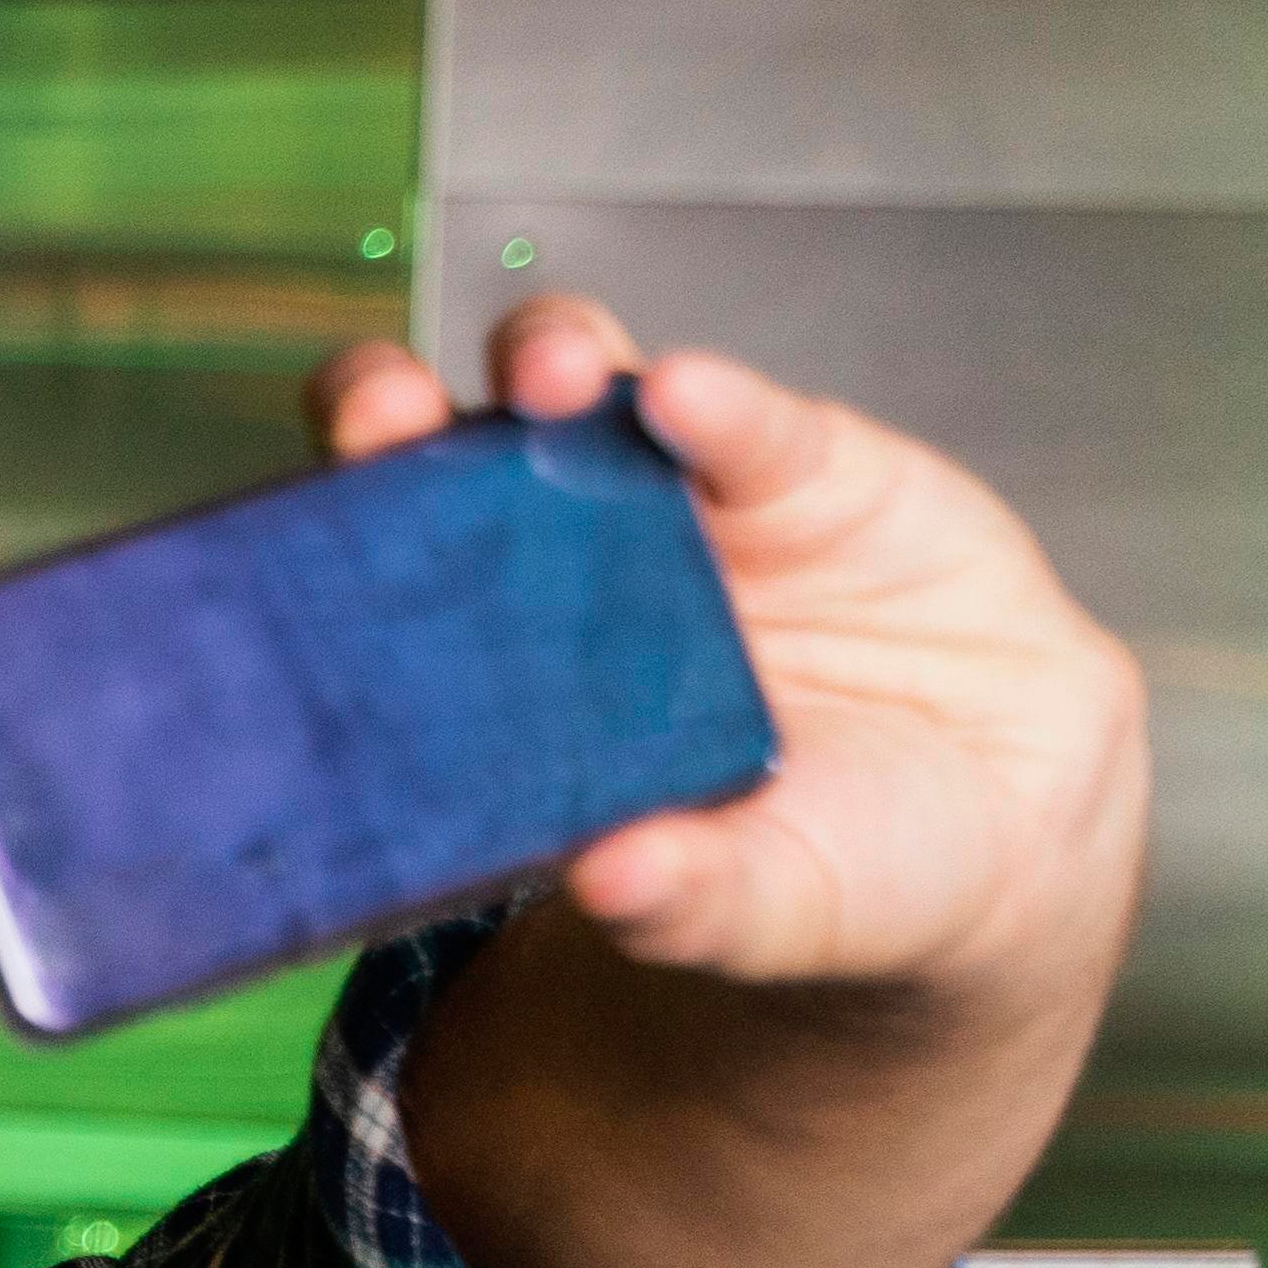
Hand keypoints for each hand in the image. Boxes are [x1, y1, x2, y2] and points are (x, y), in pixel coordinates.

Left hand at [310, 296, 1145, 1008]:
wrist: (994, 812)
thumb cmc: (823, 860)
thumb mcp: (759, 903)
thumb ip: (690, 899)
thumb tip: (614, 884)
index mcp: (496, 677)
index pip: (367, 594)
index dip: (312, 558)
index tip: (272, 553)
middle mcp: (557, 567)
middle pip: (436, 458)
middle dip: (386, 413)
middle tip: (378, 418)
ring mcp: (672, 503)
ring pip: (575, 391)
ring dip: (545, 364)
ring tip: (549, 380)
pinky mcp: (800, 465)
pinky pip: (747, 420)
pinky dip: (716, 402)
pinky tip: (688, 398)